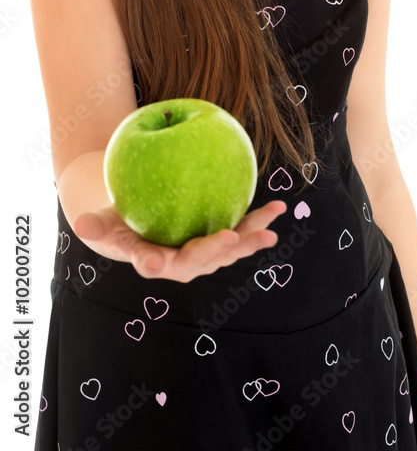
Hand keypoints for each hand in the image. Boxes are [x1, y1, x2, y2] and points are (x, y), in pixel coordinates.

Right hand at [73, 200, 287, 281]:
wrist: (143, 229)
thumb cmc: (120, 224)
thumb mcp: (103, 223)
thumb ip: (95, 226)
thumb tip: (80, 224)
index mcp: (152, 261)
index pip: (152, 263)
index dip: (153, 262)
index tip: (154, 263)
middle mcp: (182, 264)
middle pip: (199, 260)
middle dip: (215, 252)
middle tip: (229, 239)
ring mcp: (205, 255)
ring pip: (228, 250)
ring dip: (249, 240)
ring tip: (270, 232)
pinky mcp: (221, 242)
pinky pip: (241, 233)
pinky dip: (258, 224)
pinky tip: (277, 211)